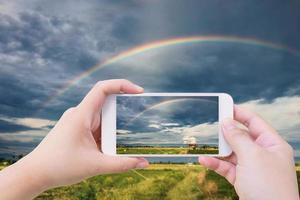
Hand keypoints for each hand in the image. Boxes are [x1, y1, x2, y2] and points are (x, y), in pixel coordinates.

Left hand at [0, 79, 148, 199]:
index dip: (122, 85)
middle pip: (107, 107)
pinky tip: (101, 151)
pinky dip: (103, 137)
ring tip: (103, 151)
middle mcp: (79, 114)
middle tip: (120, 138)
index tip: (139, 92)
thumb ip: (122, 164)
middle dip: (118, 121)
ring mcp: (77, 121)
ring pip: (102, 119)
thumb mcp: (96, 166)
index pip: (103, 89)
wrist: (35, 174)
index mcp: (81, 115)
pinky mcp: (77, 129)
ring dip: (110, 133)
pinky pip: (96, 127)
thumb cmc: (59, 167)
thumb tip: (145, 163)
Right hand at [199, 105, 298, 199]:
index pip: (254, 122)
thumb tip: (226, 122)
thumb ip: (237, 137)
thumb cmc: (269, 187)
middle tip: (210, 125)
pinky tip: (204, 161)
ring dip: (218, 150)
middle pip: (241, 137)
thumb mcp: (252, 156)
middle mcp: (263, 154)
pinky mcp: (242, 179)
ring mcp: (252, 167)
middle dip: (226, 133)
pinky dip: (215, 164)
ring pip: (231, 153)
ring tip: (205, 146)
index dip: (239, 113)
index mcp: (272, 144)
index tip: (224, 105)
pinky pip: (226, 167)